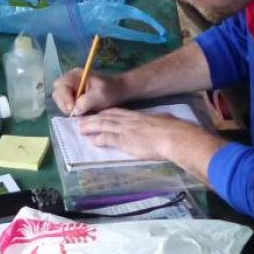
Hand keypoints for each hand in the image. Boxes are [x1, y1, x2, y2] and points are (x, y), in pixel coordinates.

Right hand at [52, 67, 129, 115]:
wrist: (118, 91)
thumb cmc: (110, 90)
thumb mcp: (100, 95)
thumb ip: (86, 101)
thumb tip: (75, 110)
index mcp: (76, 75)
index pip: (62, 85)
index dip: (64, 98)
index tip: (72, 108)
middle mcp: (70, 80)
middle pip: (58, 92)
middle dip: (64, 104)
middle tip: (74, 113)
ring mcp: (70, 88)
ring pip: (60, 99)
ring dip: (66, 108)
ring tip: (78, 113)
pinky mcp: (72, 96)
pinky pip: (65, 104)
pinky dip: (70, 110)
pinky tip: (80, 112)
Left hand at [76, 108, 200, 161]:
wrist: (172, 136)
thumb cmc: (172, 129)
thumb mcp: (164, 120)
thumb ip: (160, 121)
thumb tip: (165, 120)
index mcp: (137, 116)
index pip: (117, 112)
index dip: (105, 114)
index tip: (98, 114)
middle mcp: (128, 120)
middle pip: (106, 117)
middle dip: (93, 118)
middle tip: (83, 121)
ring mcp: (125, 130)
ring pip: (103, 125)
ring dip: (90, 127)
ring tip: (81, 129)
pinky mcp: (124, 141)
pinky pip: (108, 138)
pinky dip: (99, 139)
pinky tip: (93, 141)